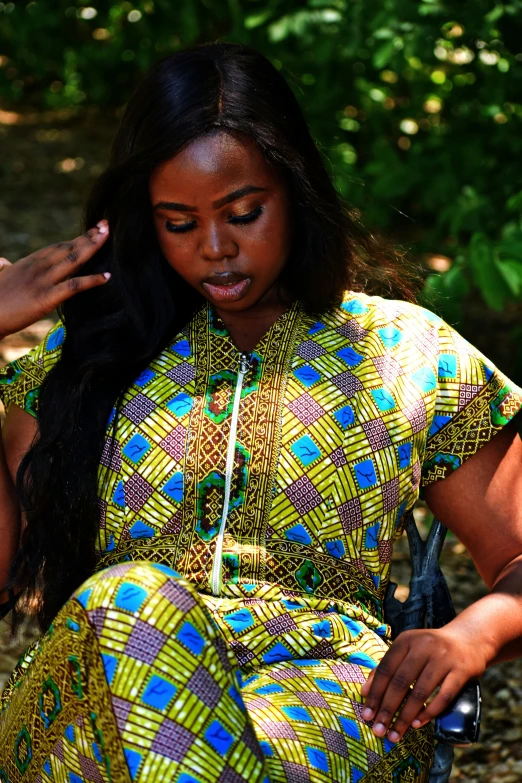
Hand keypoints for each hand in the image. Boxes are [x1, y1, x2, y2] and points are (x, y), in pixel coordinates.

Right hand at [0, 221, 110, 339]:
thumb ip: (4, 268)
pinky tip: (107, 276)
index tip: (91, 230)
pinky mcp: (46, 298)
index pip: (57, 247)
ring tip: (108, 236)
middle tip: (106, 225)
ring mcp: (42, 281)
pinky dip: (92, 280)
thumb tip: (4, 262)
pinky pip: (74, 286)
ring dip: (92, 247)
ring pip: (73, 259)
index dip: (75, 238)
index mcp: (28, 263)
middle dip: (88, 236)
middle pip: (68, 248)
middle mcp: (37, 268)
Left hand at [360, 626, 486, 742]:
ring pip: (420, 692)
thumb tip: (364, 692)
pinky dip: (429, 712)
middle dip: (387, 709)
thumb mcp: (408, 650)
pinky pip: (443, 696)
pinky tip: (418, 724)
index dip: (375, 693)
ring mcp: (443, 658)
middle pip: (400, 682)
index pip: (385, 669)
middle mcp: (423, 647)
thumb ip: (387, 667)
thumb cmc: (431, 649)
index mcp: (406, 641)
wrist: (468, 639)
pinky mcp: (461, 671)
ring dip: (406, 716)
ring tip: (396, 733)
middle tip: (379, 730)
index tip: (366, 715)